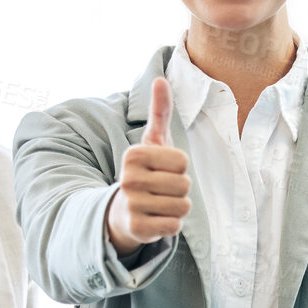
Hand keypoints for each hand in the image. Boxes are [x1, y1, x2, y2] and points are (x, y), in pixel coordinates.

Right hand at [105, 76, 189, 253]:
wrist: (123, 212)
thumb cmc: (145, 172)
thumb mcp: (152, 141)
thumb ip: (160, 111)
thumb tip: (160, 79)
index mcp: (134, 155)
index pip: (182, 161)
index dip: (179, 167)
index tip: (162, 170)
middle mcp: (128, 179)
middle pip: (184, 184)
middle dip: (179, 189)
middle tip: (161, 190)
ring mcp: (131, 205)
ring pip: (182, 206)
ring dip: (177, 208)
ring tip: (159, 204)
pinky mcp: (137, 229)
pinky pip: (174, 226)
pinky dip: (171, 225)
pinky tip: (156, 220)